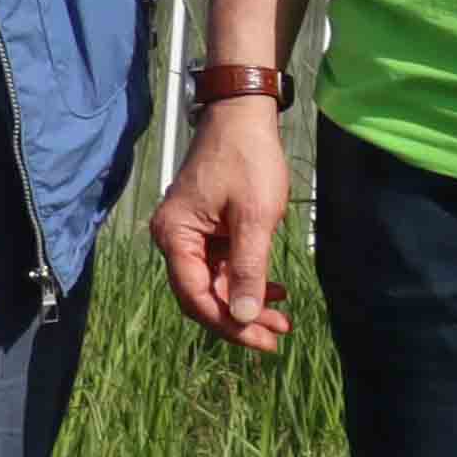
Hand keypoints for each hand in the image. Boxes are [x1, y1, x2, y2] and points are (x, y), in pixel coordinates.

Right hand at [151, 97, 293, 352]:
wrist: (243, 117)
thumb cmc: (247, 160)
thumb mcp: (255, 218)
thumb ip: (247, 269)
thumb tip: (242, 315)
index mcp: (175, 236)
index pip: (194, 296)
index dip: (227, 323)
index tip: (262, 339)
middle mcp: (174, 238)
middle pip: (202, 294)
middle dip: (240, 317)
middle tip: (277, 336)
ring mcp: (189, 233)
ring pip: (214, 283)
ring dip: (246, 301)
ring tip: (282, 317)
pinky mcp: (205, 228)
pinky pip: (221, 265)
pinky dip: (246, 279)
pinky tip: (273, 290)